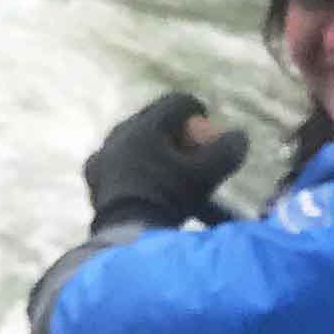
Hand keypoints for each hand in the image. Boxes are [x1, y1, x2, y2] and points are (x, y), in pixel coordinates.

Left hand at [83, 92, 249, 231]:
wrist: (128, 231)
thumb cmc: (170, 197)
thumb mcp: (206, 175)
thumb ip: (228, 151)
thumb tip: (240, 136)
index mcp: (146, 124)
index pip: (178, 102)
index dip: (198, 112)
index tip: (206, 128)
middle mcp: (120, 132)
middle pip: (153, 119)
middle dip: (174, 131)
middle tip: (189, 149)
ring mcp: (103, 153)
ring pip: (134, 140)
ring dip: (152, 148)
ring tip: (166, 167)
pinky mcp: (93, 174)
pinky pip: (117, 161)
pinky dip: (132, 166)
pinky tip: (143, 182)